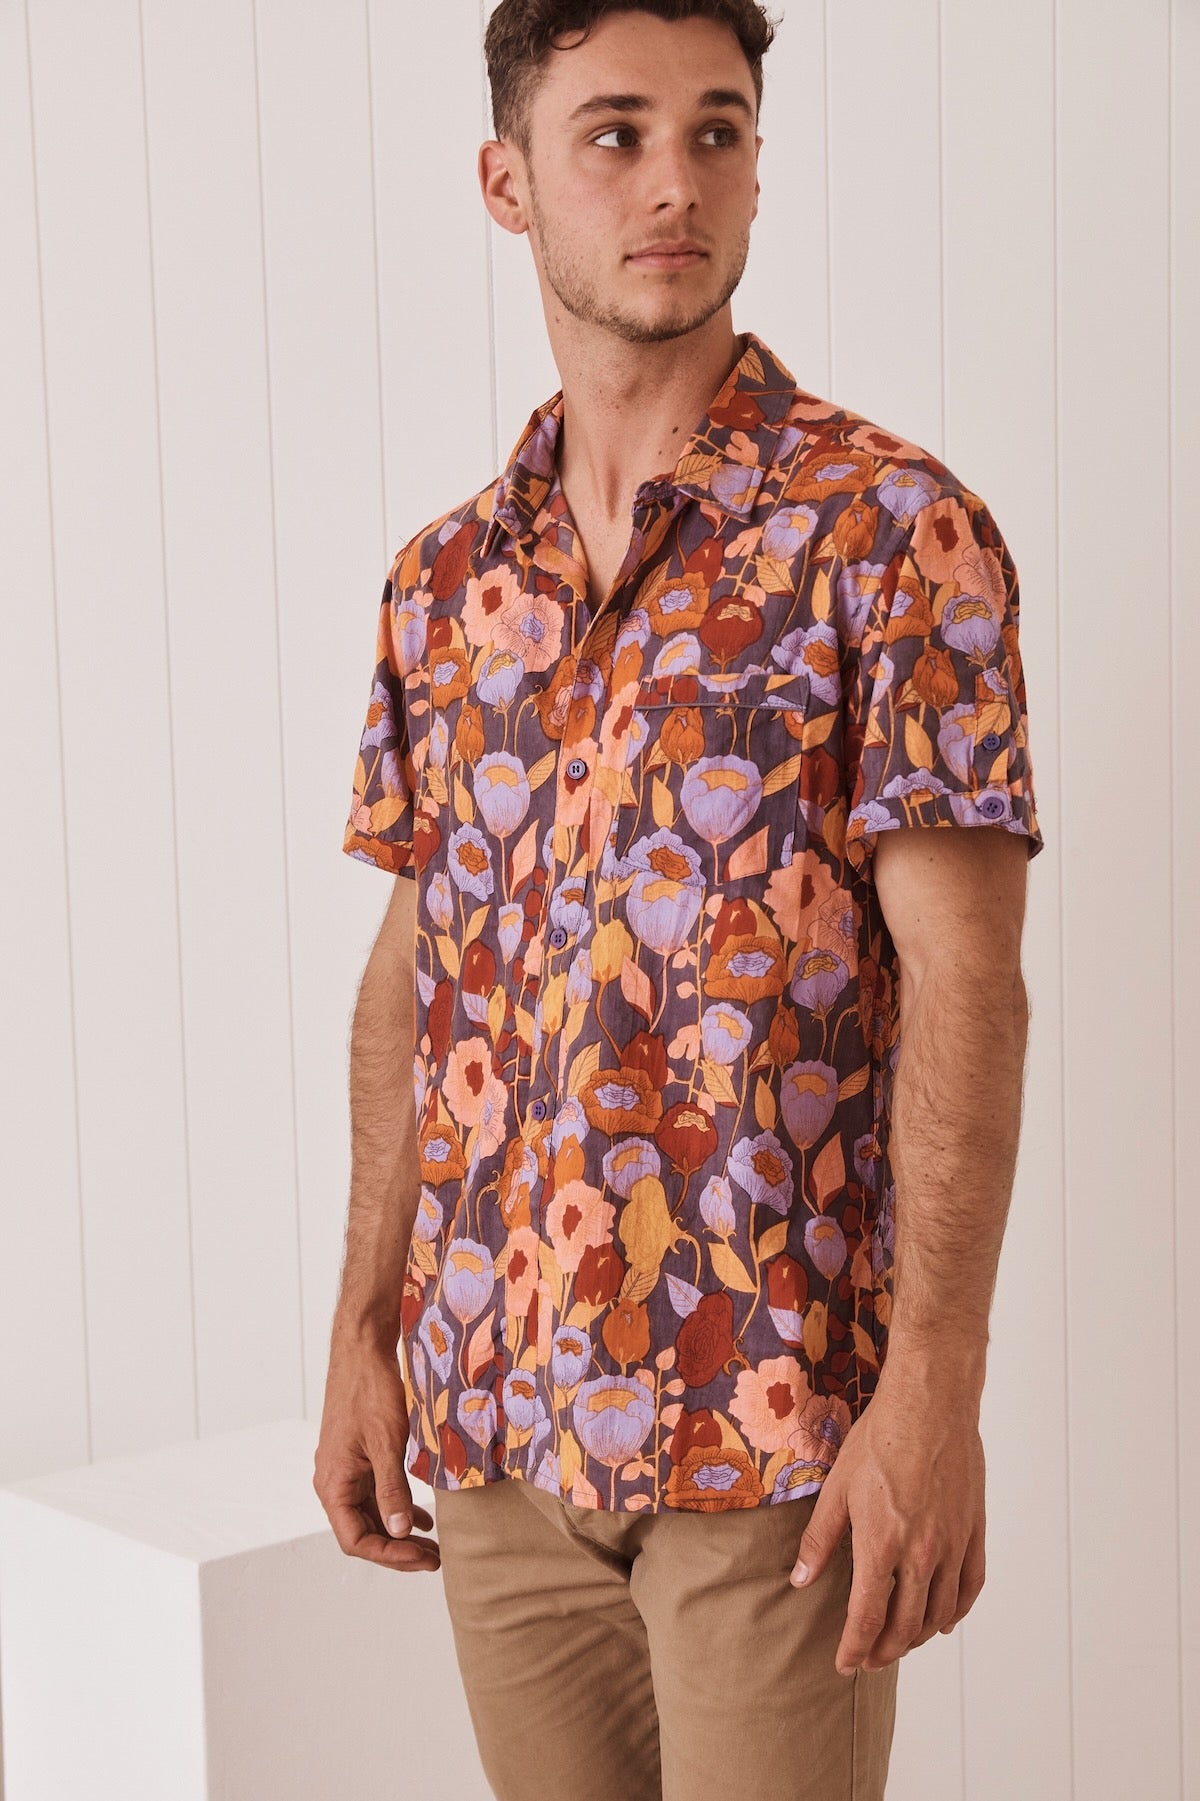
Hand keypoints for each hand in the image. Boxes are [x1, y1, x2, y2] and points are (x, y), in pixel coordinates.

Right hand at [313, 1330, 440, 1572]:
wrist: (363, 1349)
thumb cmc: (370, 1391)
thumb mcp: (386, 1443)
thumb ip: (391, 1489)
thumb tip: (398, 1533)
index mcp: (332, 1484)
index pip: (356, 1540)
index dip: (390, 1555)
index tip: (424, 1558)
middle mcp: (334, 1481)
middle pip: (362, 1531)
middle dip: (397, 1548)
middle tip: (434, 1559)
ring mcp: (345, 1468)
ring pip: (370, 1513)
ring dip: (398, 1531)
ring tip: (432, 1545)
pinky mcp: (359, 1455)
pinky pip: (374, 1492)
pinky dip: (397, 1506)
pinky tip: (421, 1516)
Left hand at [788, 1374, 986, 1674]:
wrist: (930, 1405)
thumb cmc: (879, 1440)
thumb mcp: (837, 1488)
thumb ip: (820, 1540)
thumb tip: (800, 1580)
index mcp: (881, 1545)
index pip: (868, 1618)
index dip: (854, 1648)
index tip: (844, 1664)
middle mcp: (921, 1554)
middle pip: (906, 1625)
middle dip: (884, 1650)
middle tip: (869, 1659)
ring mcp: (952, 1544)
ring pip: (939, 1612)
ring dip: (918, 1636)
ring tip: (899, 1642)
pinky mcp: (973, 1530)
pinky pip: (970, 1586)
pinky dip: (957, 1611)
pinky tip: (944, 1619)